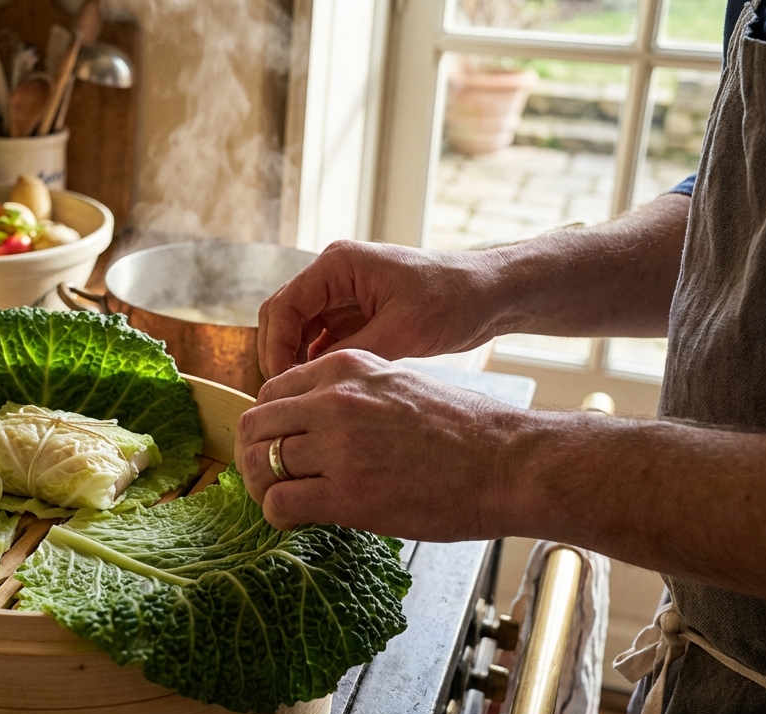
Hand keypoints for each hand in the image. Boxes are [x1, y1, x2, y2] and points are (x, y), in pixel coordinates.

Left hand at [234, 349, 521, 540]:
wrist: (509, 462)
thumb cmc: (464, 430)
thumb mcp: (398, 384)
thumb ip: (351, 393)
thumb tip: (313, 420)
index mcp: (346, 368)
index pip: (271, 391)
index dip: (269, 425)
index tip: (279, 446)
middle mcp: (334, 400)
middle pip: (255, 426)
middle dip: (253, 455)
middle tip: (268, 479)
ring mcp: (338, 447)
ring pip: (259, 465)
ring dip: (263, 489)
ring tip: (283, 502)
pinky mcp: (347, 494)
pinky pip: (279, 504)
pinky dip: (277, 516)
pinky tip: (297, 520)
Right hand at [258, 240, 501, 379]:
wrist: (490, 295)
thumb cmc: (453, 299)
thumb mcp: (403, 330)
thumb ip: (354, 351)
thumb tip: (312, 381)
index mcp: (338, 264)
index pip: (284, 305)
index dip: (275, 346)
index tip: (282, 383)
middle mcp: (333, 275)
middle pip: (282, 315)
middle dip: (278, 354)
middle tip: (285, 395)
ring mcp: (342, 295)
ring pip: (297, 329)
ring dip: (294, 359)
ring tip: (300, 396)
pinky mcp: (354, 314)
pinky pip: (320, 339)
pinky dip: (314, 362)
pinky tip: (320, 388)